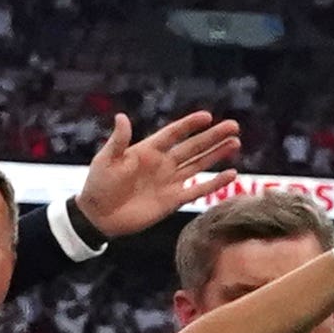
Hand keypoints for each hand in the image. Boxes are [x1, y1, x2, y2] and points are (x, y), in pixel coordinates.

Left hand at [72, 110, 243, 242]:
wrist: (98, 216)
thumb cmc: (98, 185)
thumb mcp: (106, 160)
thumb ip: (118, 140)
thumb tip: (121, 116)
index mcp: (147, 151)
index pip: (173, 134)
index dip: (189, 125)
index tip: (207, 116)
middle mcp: (162, 164)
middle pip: (192, 147)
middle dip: (213, 136)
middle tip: (233, 125)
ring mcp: (170, 181)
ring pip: (199, 164)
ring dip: (217, 154)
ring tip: (235, 142)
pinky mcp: (174, 200)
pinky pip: (198, 189)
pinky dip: (215, 183)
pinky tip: (231, 173)